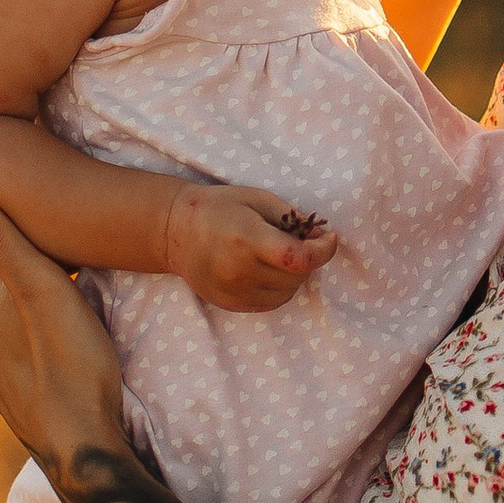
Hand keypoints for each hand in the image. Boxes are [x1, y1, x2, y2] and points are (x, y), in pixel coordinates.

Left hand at [0, 178, 126, 467]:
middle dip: (33, 271)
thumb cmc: (74, 363)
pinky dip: (39, 352)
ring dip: (36, 315)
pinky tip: (62, 354)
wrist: (84, 451)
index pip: (3, 241)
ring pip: (14, 325)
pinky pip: (23, 362)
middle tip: (77, 260)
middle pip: (7, 284)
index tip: (59, 214)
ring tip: (74, 309)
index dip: (33, 229)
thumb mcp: (42, 287)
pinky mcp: (11, 401)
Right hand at [163, 181, 337, 310]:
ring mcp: (233, 291)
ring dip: (294, 275)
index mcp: (247, 238)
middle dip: (307, 259)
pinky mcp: (230, 303)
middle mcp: (239, 270)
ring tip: (278, 256)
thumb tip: (321, 237)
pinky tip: (266, 270)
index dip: (323, 251)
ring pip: (287, 292)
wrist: (174, 231)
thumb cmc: (219, 208)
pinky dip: (279, 288)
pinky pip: (271, 302)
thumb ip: (292, 218)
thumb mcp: (257, 199)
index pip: (298, 258)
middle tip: (297, 241)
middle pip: (296, 276)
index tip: (329, 239)